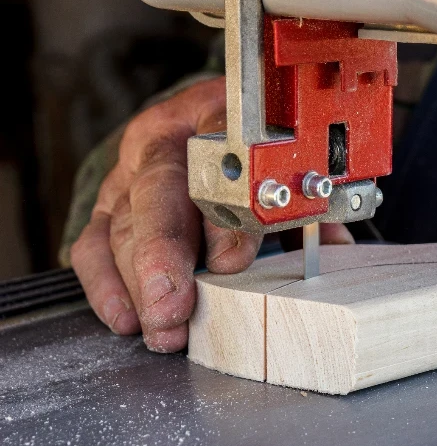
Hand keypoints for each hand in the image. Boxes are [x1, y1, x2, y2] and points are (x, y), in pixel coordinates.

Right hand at [71, 77, 352, 351]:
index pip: (217, 158)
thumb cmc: (254, 151)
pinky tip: (127, 317)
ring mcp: (130, 173)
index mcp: (216, 119)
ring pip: (122, 224)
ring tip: (162, 326)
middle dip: (164, 257)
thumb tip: (335, 250)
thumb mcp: (287, 166)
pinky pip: (93, 245)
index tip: (232, 260)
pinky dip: (107, 285)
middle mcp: (165, 141)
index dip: (222, 213)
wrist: (209, 124)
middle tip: (173, 307)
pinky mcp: (108, 205)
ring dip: (140, 285)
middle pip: (158, 193)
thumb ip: (307, 206)